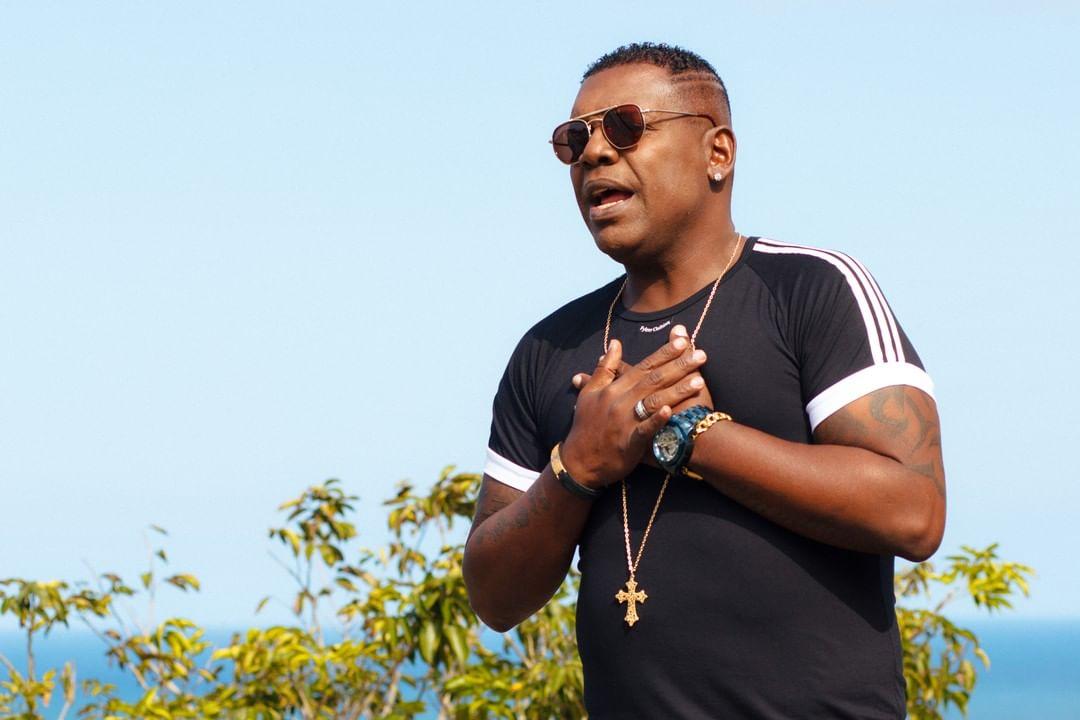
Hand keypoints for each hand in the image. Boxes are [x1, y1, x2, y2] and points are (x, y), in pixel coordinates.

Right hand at [561, 332, 707, 487]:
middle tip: (702, 355)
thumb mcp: (589, 393)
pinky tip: (671, 410)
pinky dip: (657, 419)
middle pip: (654, 379)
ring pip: (654, 401)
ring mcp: (625, 421)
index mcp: (613, 388)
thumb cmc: (586, 425)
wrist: (578, 461)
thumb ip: (605, 368)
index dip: (664, 353)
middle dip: (679, 366)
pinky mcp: (629, 442)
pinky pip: (645, 429)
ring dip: (677, 390)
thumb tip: (615, 343)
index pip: (644, 366)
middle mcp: (620, 400)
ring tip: (700, 380)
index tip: (683, 341)